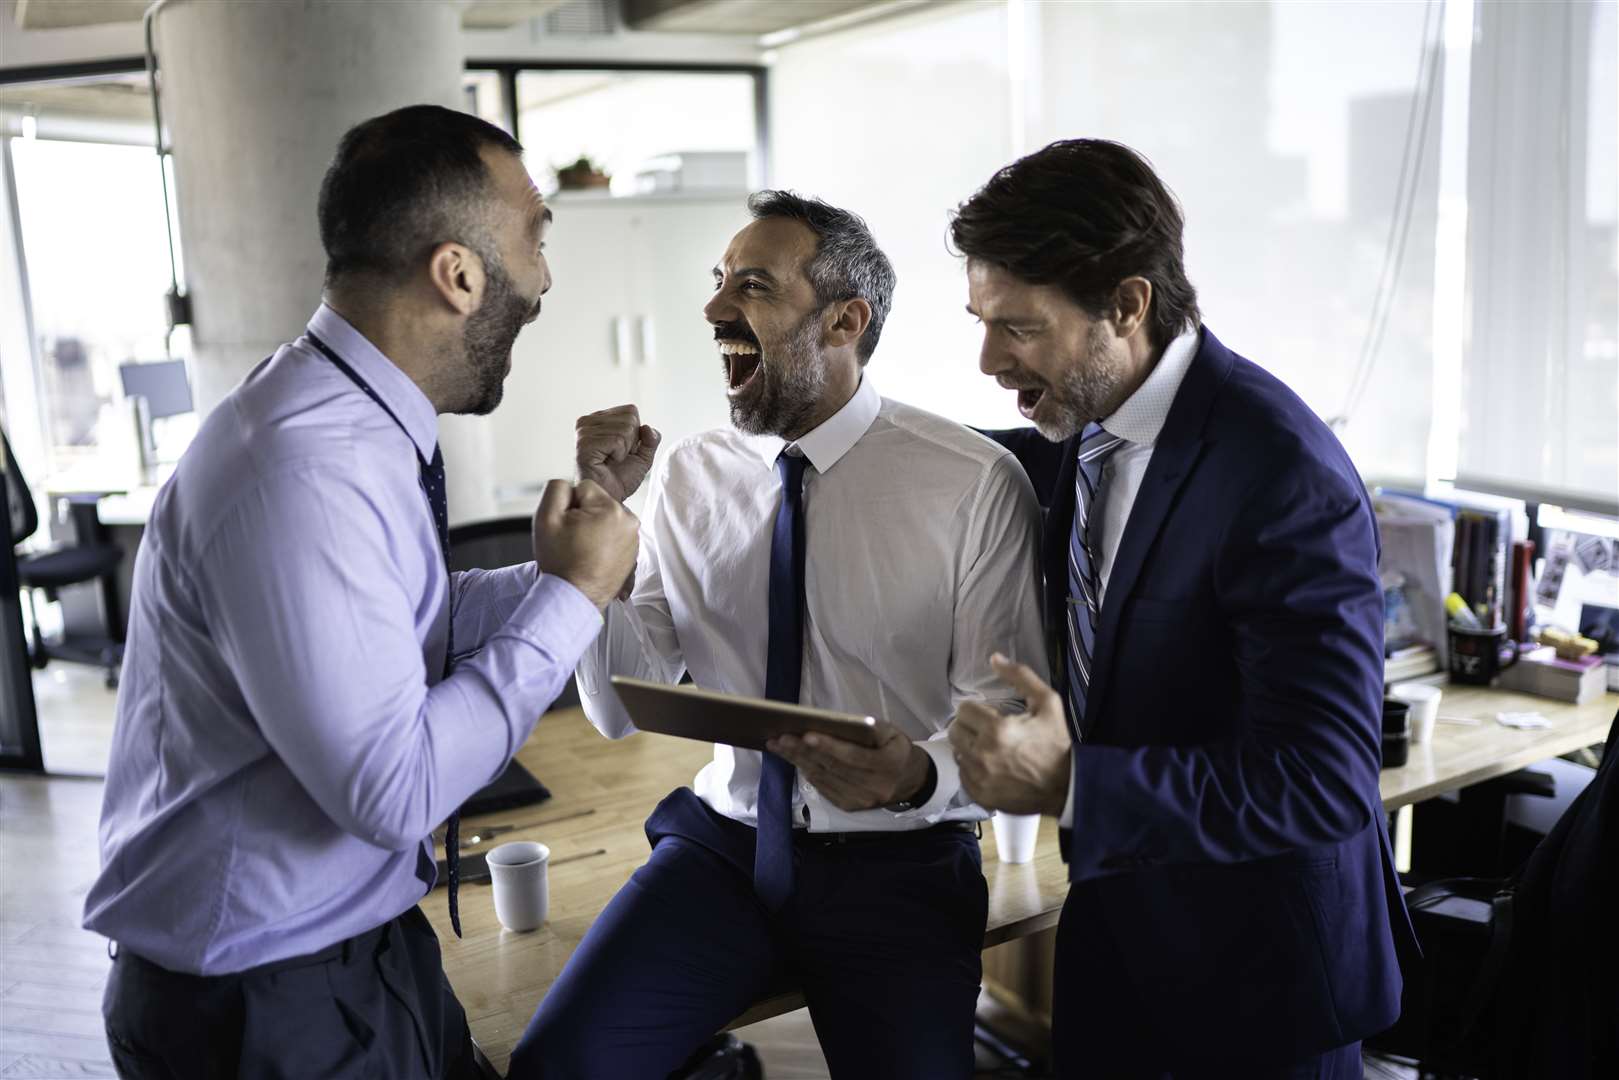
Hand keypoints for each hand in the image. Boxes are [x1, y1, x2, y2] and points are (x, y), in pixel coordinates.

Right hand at [532, 479, 638, 609]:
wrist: (574, 598)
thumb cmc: (561, 562)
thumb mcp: (545, 517)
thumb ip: (556, 488)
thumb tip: (569, 485)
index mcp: (611, 508)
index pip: (583, 488)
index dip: (568, 506)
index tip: (567, 527)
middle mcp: (629, 521)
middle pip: (597, 503)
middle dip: (583, 517)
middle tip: (573, 541)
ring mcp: (634, 538)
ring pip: (605, 519)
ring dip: (593, 529)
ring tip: (582, 551)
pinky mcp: (634, 552)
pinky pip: (613, 536)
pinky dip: (603, 544)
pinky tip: (592, 558)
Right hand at [576, 405, 660, 502]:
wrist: (609, 498)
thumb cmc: (620, 479)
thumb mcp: (643, 457)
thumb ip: (651, 440)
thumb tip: (648, 428)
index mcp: (600, 419)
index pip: (631, 411)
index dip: (636, 434)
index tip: (623, 450)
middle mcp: (588, 422)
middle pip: (630, 418)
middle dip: (631, 442)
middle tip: (616, 457)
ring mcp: (584, 432)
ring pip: (625, 429)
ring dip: (624, 450)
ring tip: (610, 460)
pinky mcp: (584, 444)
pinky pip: (617, 441)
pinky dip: (618, 455)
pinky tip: (606, 462)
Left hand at [768, 719, 930, 812]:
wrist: (910, 781)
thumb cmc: (897, 750)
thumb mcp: (892, 733)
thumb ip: (869, 728)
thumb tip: (836, 723)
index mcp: (888, 765)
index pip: (854, 756)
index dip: (829, 746)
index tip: (807, 734)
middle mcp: (874, 787)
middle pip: (833, 767)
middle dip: (804, 751)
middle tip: (781, 737)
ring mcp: (861, 800)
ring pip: (824, 778)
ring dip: (798, 760)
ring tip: (779, 745)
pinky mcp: (850, 807)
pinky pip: (823, 788)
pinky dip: (806, 771)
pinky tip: (793, 758)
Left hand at [949, 653, 1070, 815]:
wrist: (1066, 786)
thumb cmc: (1056, 741)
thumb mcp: (1047, 702)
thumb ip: (1020, 676)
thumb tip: (994, 658)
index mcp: (996, 730)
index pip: (964, 710)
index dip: (977, 710)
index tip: (991, 715)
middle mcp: (982, 754)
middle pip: (955, 731)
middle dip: (969, 726)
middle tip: (987, 730)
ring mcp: (979, 777)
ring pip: (956, 752)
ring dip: (969, 747)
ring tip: (990, 749)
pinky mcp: (980, 794)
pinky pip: (962, 774)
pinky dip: (972, 768)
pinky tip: (991, 766)